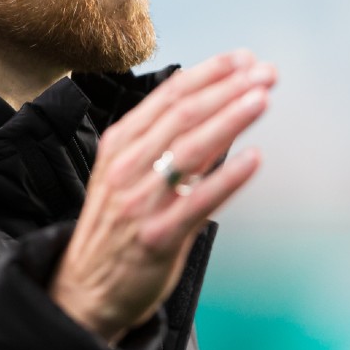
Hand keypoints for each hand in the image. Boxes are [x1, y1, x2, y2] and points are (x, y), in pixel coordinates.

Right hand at [49, 50, 275, 342]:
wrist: (84, 289)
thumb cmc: (115, 227)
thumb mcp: (125, 173)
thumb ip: (162, 142)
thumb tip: (214, 107)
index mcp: (119, 144)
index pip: (169, 96)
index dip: (210, 73)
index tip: (244, 59)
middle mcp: (127, 167)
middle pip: (183, 115)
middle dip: (228, 88)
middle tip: (265, 73)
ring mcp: (140, 202)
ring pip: (191, 150)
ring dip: (230, 119)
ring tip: (261, 99)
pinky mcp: (158, 237)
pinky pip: (198, 202)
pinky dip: (228, 178)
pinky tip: (254, 158)